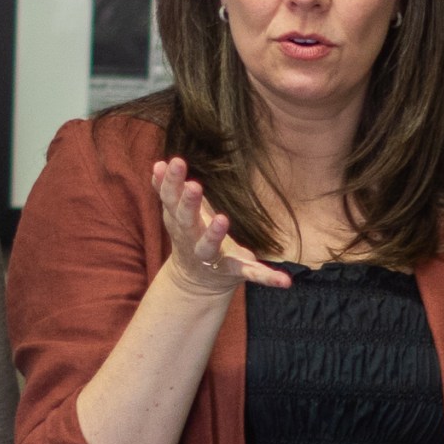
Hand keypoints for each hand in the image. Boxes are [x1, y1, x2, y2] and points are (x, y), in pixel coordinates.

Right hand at [153, 158, 288, 297]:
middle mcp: (191, 240)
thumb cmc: (190, 235)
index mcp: (180, 222)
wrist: (195, 279)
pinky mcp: (234, 271)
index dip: (171, 183)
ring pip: (208, 247)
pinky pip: (251, 274)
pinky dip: (267, 277)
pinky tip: (285, 280)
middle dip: (188, 204)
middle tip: (194, 185)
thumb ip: (169, 190)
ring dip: (213, 235)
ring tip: (222, 219)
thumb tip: (158, 164)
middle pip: (185, 221)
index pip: (171, 200)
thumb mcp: (175, 213)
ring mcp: (211, 257)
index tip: (174, 163)